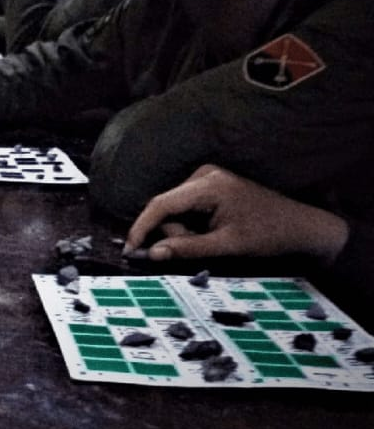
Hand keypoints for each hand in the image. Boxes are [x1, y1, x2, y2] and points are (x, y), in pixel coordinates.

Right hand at [125, 165, 349, 264]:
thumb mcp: (226, 246)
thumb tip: (152, 254)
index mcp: (208, 185)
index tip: (129, 249)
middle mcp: (203, 174)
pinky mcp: (209, 184)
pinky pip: (184, 207)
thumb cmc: (268, 235)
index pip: (160, 204)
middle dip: (174, 233)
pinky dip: (190, 224)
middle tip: (200, 248)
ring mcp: (206, 177)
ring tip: (212, 241)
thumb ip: (187, 248)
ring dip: (183, 230)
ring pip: (174, 209)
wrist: (300, 226)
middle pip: (166, 207)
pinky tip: (210, 232)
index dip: (141, 228)